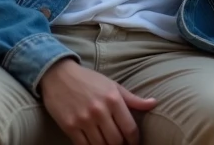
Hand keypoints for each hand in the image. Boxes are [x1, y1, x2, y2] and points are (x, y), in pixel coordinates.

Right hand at [39, 58, 156, 144]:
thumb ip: (133, 98)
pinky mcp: (69, 126)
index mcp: (113, 99)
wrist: (59, 75)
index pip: (130, 128)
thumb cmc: (89, 80)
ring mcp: (84, 119)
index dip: (135, 141)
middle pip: (116, 140)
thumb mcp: (113, 85)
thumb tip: (154, 103)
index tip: (134, 143)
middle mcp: (100, 110)